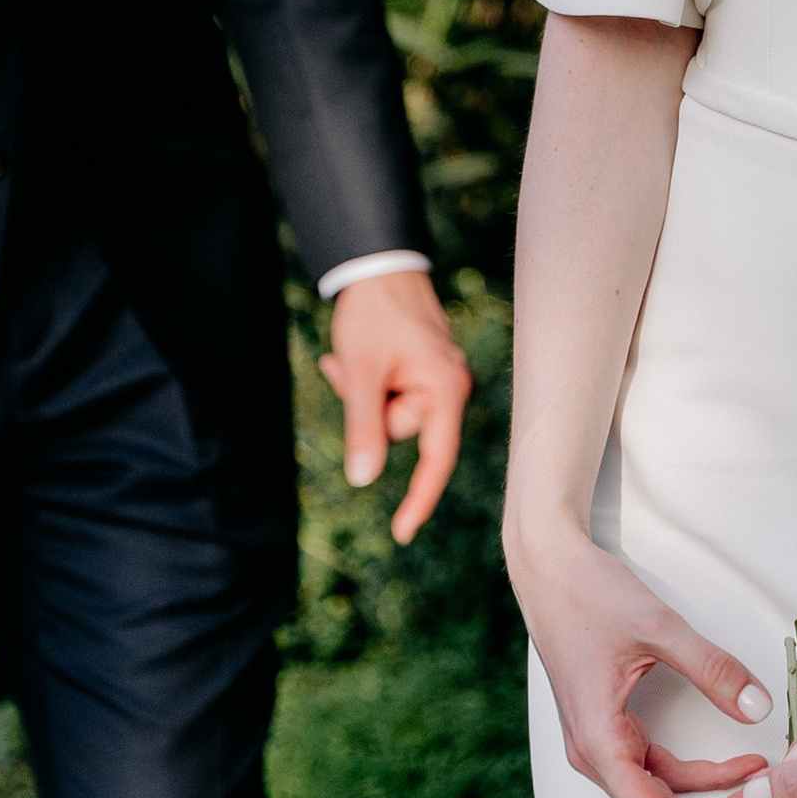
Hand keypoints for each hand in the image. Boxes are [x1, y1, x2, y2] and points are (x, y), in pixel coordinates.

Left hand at [318, 267, 473, 544]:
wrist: (378, 264)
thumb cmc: (373, 314)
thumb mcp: (362, 374)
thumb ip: (365, 428)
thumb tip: (364, 479)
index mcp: (445, 390)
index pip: (436, 459)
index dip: (419, 499)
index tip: (400, 533)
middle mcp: (449, 386)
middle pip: (401, 430)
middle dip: (369, 411)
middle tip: (348, 371)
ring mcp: (437, 376)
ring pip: (392, 412)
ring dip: (363, 394)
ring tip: (347, 358)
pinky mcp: (423, 368)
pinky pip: (392, 393)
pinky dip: (368, 383)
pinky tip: (350, 358)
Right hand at [508, 519, 770, 797]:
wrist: (550, 569)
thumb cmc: (587, 595)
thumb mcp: (658, 628)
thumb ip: (711, 668)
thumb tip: (756, 706)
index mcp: (598, 740)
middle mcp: (592, 752)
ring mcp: (597, 742)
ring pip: (657, 787)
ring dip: (705, 792)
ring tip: (756, 784)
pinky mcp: (606, 728)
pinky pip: (651, 765)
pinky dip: (689, 773)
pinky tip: (728, 768)